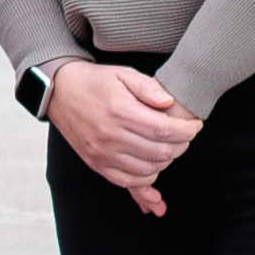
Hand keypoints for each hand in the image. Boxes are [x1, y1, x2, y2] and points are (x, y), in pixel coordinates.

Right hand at [47, 62, 197, 216]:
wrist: (60, 92)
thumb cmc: (95, 81)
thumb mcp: (124, 73)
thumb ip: (149, 87)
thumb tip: (169, 104)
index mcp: (120, 112)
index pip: (165, 131)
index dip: (187, 131)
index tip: (194, 126)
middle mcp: (110, 136)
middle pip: (160, 152)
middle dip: (181, 145)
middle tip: (184, 136)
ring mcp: (102, 153)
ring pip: (148, 170)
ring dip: (165, 161)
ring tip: (168, 147)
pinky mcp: (96, 164)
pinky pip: (127, 181)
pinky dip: (146, 179)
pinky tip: (153, 168)